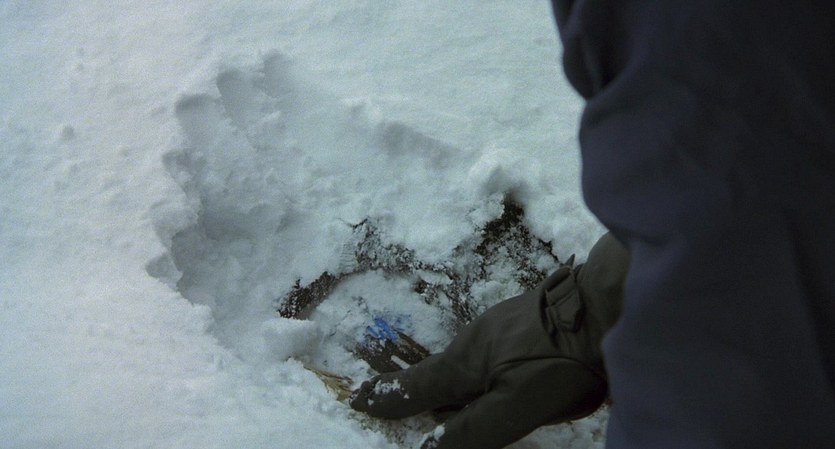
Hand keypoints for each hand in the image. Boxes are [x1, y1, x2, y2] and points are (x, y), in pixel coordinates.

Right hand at [350, 270, 605, 447]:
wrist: (607, 303)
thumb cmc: (562, 360)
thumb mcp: (516, 406)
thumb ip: (473, 429)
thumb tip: (428, 448)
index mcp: (466, 362)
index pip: (416, 387)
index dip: (389, 399)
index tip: (359, 398)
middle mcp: (475, 340)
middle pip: (441, 375)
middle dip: (421, 392)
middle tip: (404, 405)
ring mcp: (501, 326)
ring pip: (469, 363)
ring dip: (458, 384)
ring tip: (458, 401)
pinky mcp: (525, 320)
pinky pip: (492, 352)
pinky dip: (485, 371)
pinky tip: (506, 378)